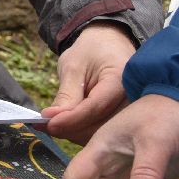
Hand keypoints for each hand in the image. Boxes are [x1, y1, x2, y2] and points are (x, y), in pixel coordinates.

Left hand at [43, 22, 137, 142]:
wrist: (110, 44)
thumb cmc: (91, 51)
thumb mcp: (74, 66)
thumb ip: (67, 94)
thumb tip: (51, 118)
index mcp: (121, 80)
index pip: (97, 106)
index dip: (71, 119)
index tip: (49, 124)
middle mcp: (134, 99)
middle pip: (102, 125)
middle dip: (71, 130)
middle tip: (44, 126)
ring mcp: (132, 111)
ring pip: (102, 133)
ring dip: (75, 133)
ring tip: (51, 124)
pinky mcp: (125, 118)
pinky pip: (104, 130)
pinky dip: (82, 131)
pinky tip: (65, 125)